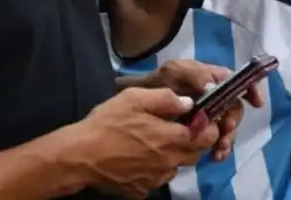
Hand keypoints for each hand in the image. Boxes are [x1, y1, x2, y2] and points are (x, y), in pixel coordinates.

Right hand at [76, 87, 219, 197]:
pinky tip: (139, 158)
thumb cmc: (108, 123)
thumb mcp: (135, 99)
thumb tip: (188, 103)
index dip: (209, 127)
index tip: (203, 119)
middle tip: (181, 129)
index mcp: (171, 138)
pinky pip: (156, 178)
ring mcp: (156, 179)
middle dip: (194, 141)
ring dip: (174, 155)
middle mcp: (169, 162)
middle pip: (194, 154)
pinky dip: (155, 168)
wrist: (81, 155)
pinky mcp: (142, 190)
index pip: (206, 136)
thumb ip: (165, 99)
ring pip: (176, 167)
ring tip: (156, 142)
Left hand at [151, 59, 263, 161]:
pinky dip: (219, 148)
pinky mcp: (204, 129)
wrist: (144, 98)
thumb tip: (213, 87)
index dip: (251, 90)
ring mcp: (212, 113)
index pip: (238, 81)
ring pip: (227, 127)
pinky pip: (216, 139)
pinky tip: (214, 156)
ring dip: (227, 139)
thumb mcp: (176, 71)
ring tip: (219, 150)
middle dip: (233, 122)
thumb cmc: (162, 79)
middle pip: (234, 109)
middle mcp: (217, 96)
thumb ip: (196, 75)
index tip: (256, 104)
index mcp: (214, 77)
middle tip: (225, 132)